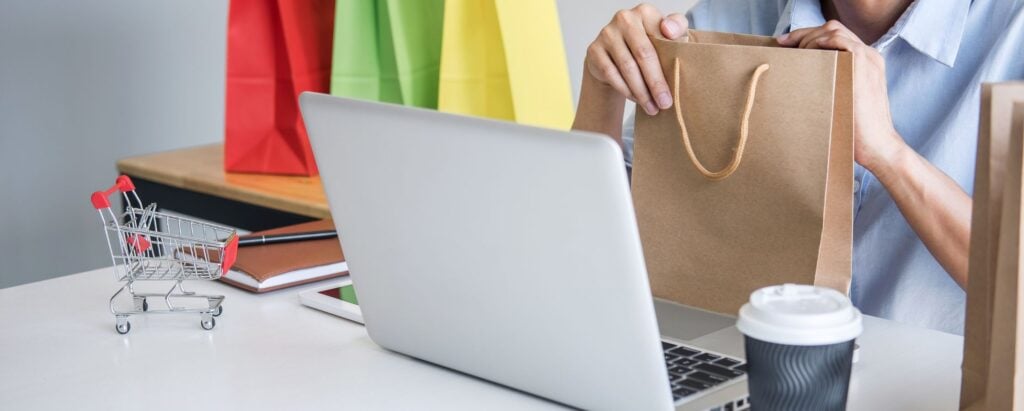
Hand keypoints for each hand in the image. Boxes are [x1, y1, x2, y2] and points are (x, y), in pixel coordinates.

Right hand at [584, 3, 687, 115]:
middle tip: (665, 103)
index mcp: (645, 12)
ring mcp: (606, 34)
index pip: (660, 37)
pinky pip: (611, 75)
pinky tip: (636, 99)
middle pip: (643, 54)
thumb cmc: (649, 44)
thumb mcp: (668, 36)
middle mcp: (624, 19)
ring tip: (652, 107)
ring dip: (641, 92)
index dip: (669, 59)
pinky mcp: (594, 50)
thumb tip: (669, 31)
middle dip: (655, 82)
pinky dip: (625, 90)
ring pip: (627, 68)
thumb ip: (677, 28)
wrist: (617, 51)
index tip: (676, 79)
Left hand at [778, 20, 907, 172]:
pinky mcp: (863, 64)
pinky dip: (820, 43)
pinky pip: (838, 40)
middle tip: (782, 44)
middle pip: (833, 28)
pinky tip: (806, 55)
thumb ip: (830, 85)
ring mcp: (868, 57)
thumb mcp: (842, 100)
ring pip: (833, 31)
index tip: (787, 44)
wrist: (876, 144)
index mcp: (866, 61)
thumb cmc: (855, 130)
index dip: (809, 35)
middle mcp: (869, 54)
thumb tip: (801, 83)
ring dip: (809, 39)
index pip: (836, 35)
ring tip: (794, 54)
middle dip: (803, 33)